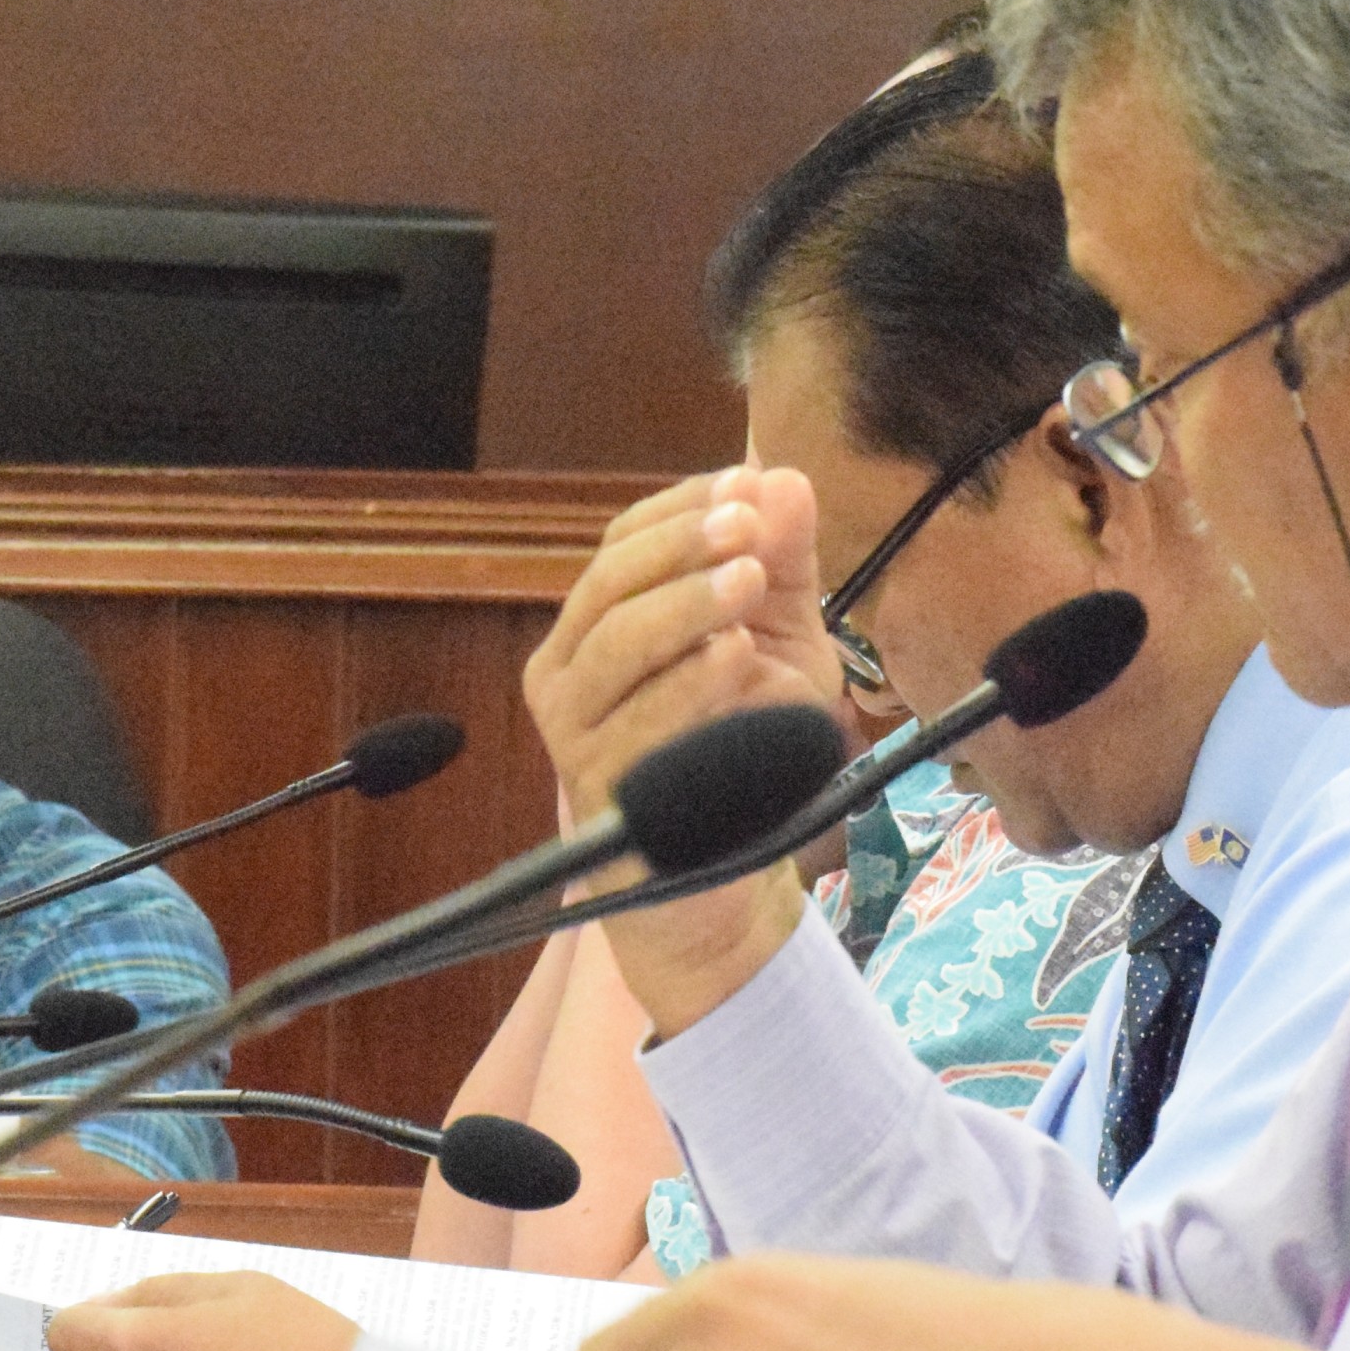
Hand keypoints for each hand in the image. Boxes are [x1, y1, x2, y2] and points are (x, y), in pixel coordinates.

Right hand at [521, 468, 843, 831]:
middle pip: (607, 587)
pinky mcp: (601, 792)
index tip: (747, 483)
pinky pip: (637, 727)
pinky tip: (735, 656)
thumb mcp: (777, 640)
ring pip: (613, 648)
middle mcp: (566, 676)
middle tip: (747, 526)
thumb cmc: (740, 745)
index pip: (620, 545)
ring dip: (684, 605)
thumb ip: (781, 563)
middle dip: (679, 547)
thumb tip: (782, 477)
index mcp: (595, 627)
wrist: (724, 873)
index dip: (680, 509)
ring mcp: (575, 735)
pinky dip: (688, 685)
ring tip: (750, 580)